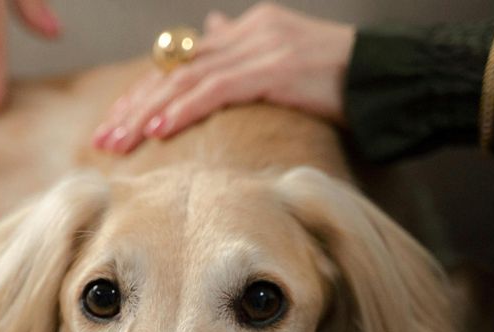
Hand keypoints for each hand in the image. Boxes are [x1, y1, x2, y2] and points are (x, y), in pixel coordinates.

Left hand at [92, 3, 354, 153]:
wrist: (389, 79)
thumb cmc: (342, 81)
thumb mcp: (284, 60)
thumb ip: (243, 49)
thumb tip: (211, 30)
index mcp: (248, 30)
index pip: (182, 61)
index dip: (145, 91)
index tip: (117, 122)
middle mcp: (248, 32)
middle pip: (175, 67)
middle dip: (134, 104)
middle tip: (105, 137)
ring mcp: (259, 48)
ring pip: (186, 78)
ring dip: (147, 112)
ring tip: (119, 140)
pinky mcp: (273, 69)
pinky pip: (215, 90)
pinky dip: (182, 110)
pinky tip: (158, 131)